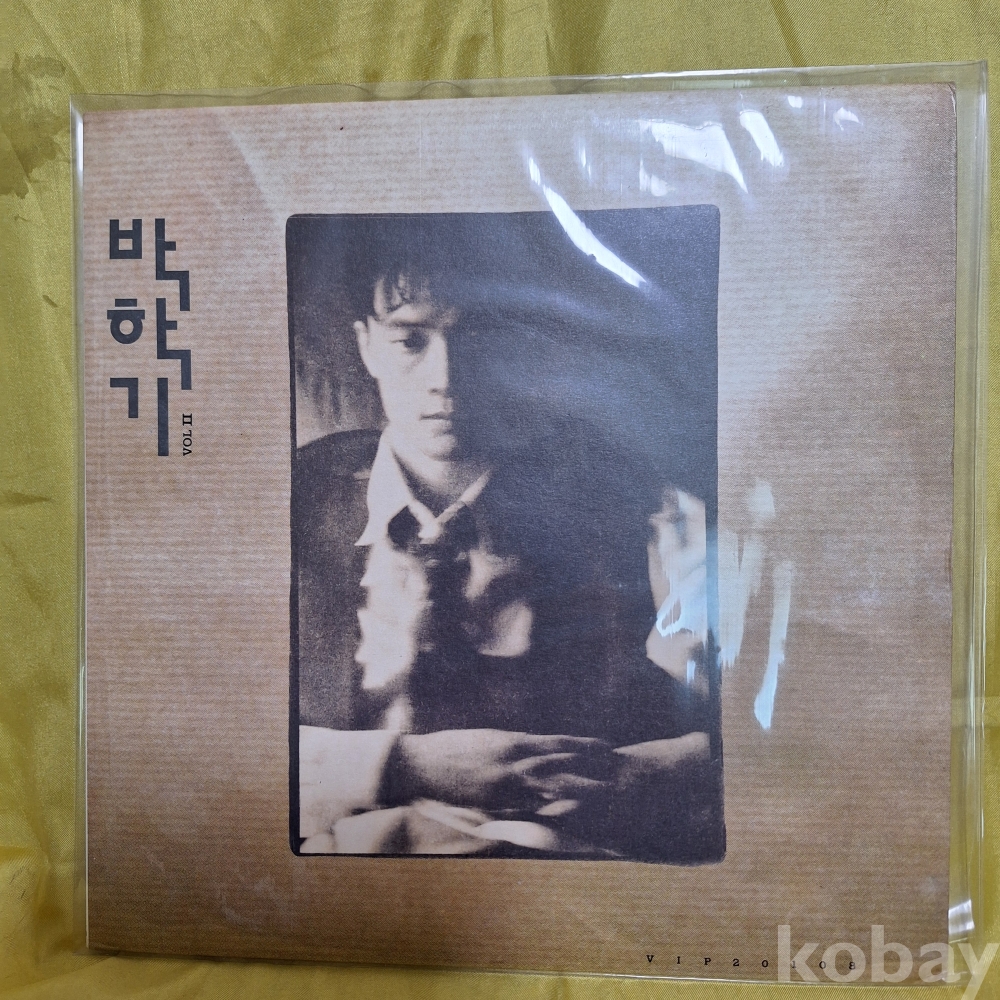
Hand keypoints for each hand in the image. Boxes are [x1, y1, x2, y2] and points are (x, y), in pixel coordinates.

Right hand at [389, 729, 617, 812]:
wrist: (418, 765)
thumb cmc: (448, 750)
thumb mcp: (484, 740)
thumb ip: (509, 746)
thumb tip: (529, 747)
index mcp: (511, 741)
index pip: (557, 743)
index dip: (583, 745)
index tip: (606, 746)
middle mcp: (514, 760)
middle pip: (563, 763)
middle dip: (591, 767)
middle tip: (618, 771)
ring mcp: (505, 783)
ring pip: (553, 784)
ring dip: (581, 786)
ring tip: (607, 789)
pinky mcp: (495, 802)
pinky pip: (530, 807)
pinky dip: (552, 809)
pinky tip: (573, 814)